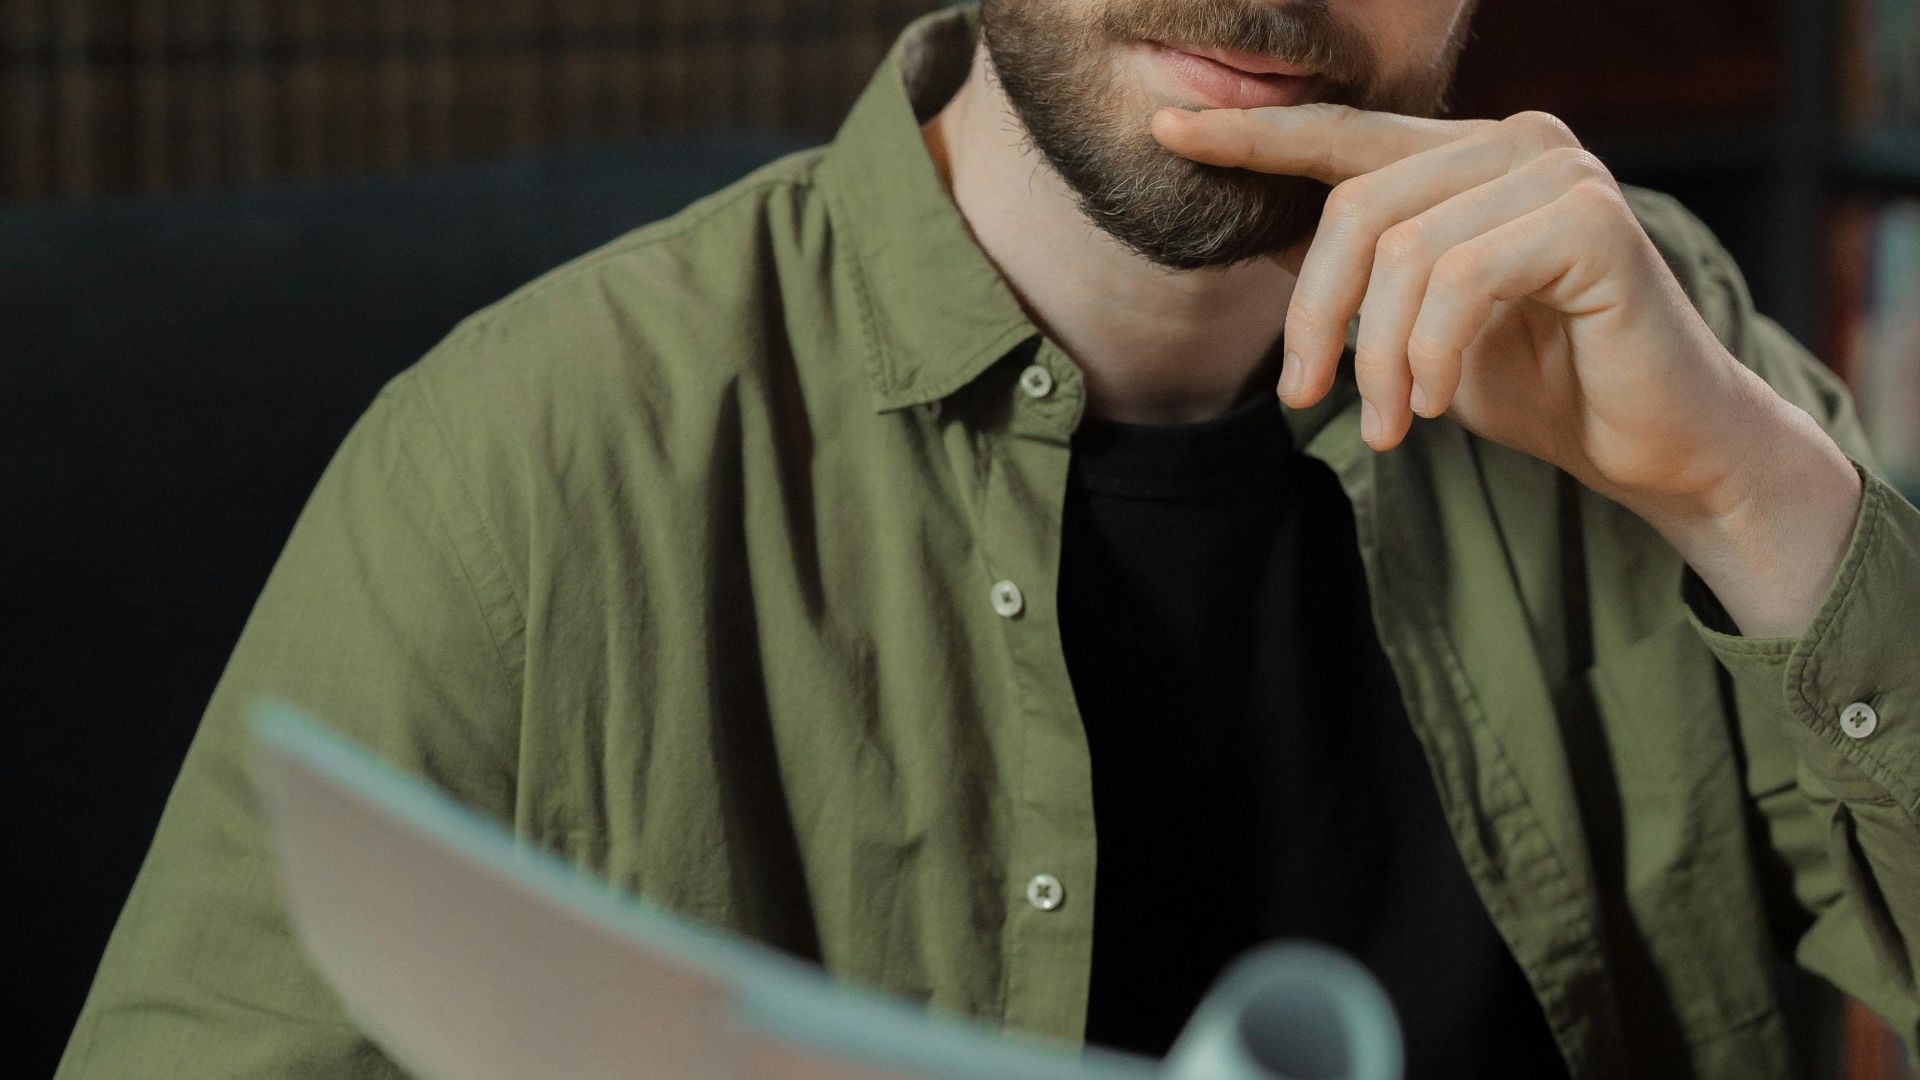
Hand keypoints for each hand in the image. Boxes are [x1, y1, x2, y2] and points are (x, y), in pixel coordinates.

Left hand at [1150, 103, 1776, 518]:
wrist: (1657, 446)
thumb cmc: (1541, 385)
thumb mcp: (1419, 327)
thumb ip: (1361, 274)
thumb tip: (1265, 235)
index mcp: (1469, 157)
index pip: (1342, 136)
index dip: (1253, 134)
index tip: (1167, 128)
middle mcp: (1515, 142)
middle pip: (1357, 205)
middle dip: (1314, 313)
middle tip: (1306, 398)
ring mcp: (1560, 173)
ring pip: (1403, 250)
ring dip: (1380, 355)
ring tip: (1393, 423)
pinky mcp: (1593, 222)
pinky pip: (1461, 279)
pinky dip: (1434, 353)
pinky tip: (1441, 405)